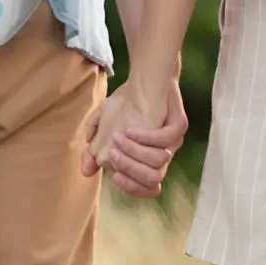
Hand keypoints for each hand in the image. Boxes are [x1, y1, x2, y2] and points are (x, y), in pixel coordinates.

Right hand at [81, 78, 186, 198]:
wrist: (145, 77)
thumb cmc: (126, 103)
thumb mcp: (104, 124)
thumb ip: (94, 148)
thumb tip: (86, 171)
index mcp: (148, 160)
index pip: (145, 187)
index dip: (131, 187)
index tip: (114, 176)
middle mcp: (162, 154)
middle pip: (153, 179)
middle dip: (130, 170)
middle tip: (112, 155)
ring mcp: (173, 141)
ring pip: (159, 161)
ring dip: (135, 152)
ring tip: (118, 138)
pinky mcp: (179, 125)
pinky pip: (166, 138)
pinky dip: (146, 137)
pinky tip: (130, 129)